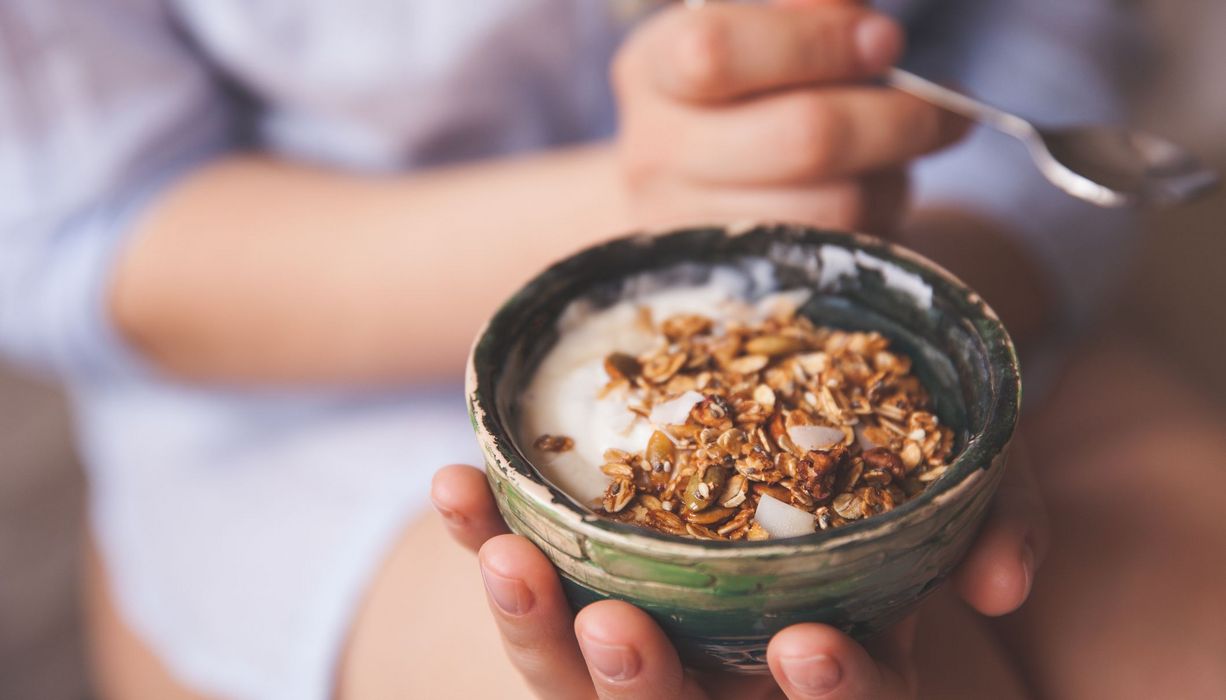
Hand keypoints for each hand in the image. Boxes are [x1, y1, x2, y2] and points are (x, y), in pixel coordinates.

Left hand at [430, 444, 1046, 698]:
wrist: (800, 401)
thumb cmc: (889, 453)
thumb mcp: (967, 476)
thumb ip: (999, 516)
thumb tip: (1004, 579)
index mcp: (836, 667)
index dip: (834, 698)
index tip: (807, 646)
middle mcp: (734, 679)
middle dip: (643, 690)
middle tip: (614, 626)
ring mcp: (651, 640)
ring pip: (577, 680)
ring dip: (534, 629)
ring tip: (504, 556)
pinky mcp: (577, 588)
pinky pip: (524, 590)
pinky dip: (486, 540)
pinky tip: (456, 484)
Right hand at [613, 0, 967, 235]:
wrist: (694, 197)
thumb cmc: (745, 98)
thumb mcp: (763, 36)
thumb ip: (810, 14)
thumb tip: (863, 30)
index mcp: (653, 72)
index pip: (714, 53)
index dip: (814, 43)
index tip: (884, 41)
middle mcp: (657, 155)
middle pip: (802, 136)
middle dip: (893, 116)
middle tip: (943, 108)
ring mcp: (693, 230)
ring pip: (835, 204)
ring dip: (891, 174)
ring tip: (899, 153)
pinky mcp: (741, 287)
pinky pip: (842, 251)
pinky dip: (877, 217)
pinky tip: (872, 192)